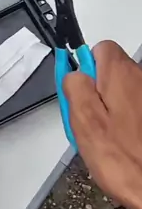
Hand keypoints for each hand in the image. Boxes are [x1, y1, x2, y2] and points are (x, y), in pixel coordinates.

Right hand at [64, 41, 141, 208]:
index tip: (76, 90)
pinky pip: (129, 111)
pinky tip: (117, 144)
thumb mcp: (84, 118)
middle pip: (108, 73)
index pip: (99, 49)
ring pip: (118, 94)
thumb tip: (73, 73)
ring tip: (102, 138)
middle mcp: (139, 80)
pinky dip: (121, 123)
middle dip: (94, 92)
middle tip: (87, 121)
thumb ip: (74, 86)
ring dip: (107, 110)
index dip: (84, 68)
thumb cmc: (123, 159)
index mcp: (120, 74)